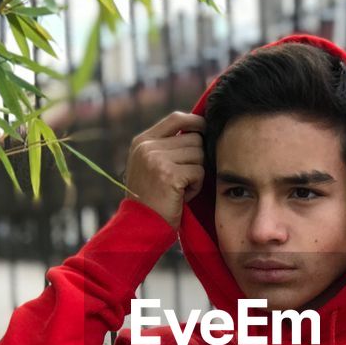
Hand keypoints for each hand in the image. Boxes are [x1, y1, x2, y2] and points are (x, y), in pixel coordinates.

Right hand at [123, 110, 205, 228]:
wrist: (140, 225)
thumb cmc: (151, 198)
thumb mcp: (149, 165)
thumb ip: (166, 145)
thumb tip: (197, 128)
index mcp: (142, 141)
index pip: (176, 118)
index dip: (195, 121)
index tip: (205, 129)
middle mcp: (148, 147)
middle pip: (193, 138)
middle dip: (196, 158)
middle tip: (184, 178)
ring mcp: (157, 159)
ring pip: (199, 155)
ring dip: (196, 174)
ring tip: (180, 188)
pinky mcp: (170, 174)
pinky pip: (199, 172)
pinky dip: (196, 187)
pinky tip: (182, 196)